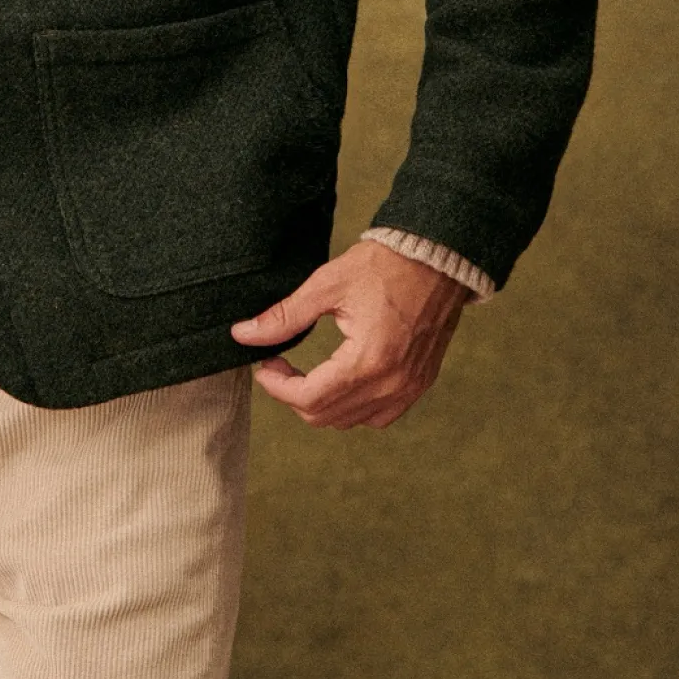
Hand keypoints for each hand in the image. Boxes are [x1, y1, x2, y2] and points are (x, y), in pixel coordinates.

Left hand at [230, 239, 470, 428]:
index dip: (277, 387)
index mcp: (368, 361)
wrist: (435, 257)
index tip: (264, 366)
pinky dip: (354, 407)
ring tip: (306, 372)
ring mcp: (410, 387)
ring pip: (352, 421)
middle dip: (294, 395)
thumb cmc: (383, 265)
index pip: (309, 399)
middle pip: (327, 416)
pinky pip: (380, 415)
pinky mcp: (420, 383)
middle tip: (280, 365)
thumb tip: (243, 334)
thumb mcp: (327, 285)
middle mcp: (392, 384)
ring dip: (322, 404)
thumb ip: (285, 316)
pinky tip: (341, 380)